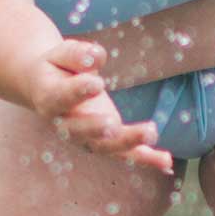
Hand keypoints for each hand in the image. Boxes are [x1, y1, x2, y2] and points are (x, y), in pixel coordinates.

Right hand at [27, 39, 175, 173]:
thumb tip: (96, 56)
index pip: (61, 97)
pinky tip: (166, 161)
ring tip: (151, 133)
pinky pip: (126, 154)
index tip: (97, 83)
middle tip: (113, 124)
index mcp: (50, 98)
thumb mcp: (61, 54)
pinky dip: (146, 159)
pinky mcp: (106, 142)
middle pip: (81, 132)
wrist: (48, 89)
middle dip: (97, 129)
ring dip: (129, 143)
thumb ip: (76, 54)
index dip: (77, 91)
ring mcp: (87, 138)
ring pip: (106, 146)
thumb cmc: (57, 68)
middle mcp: (66, 125)